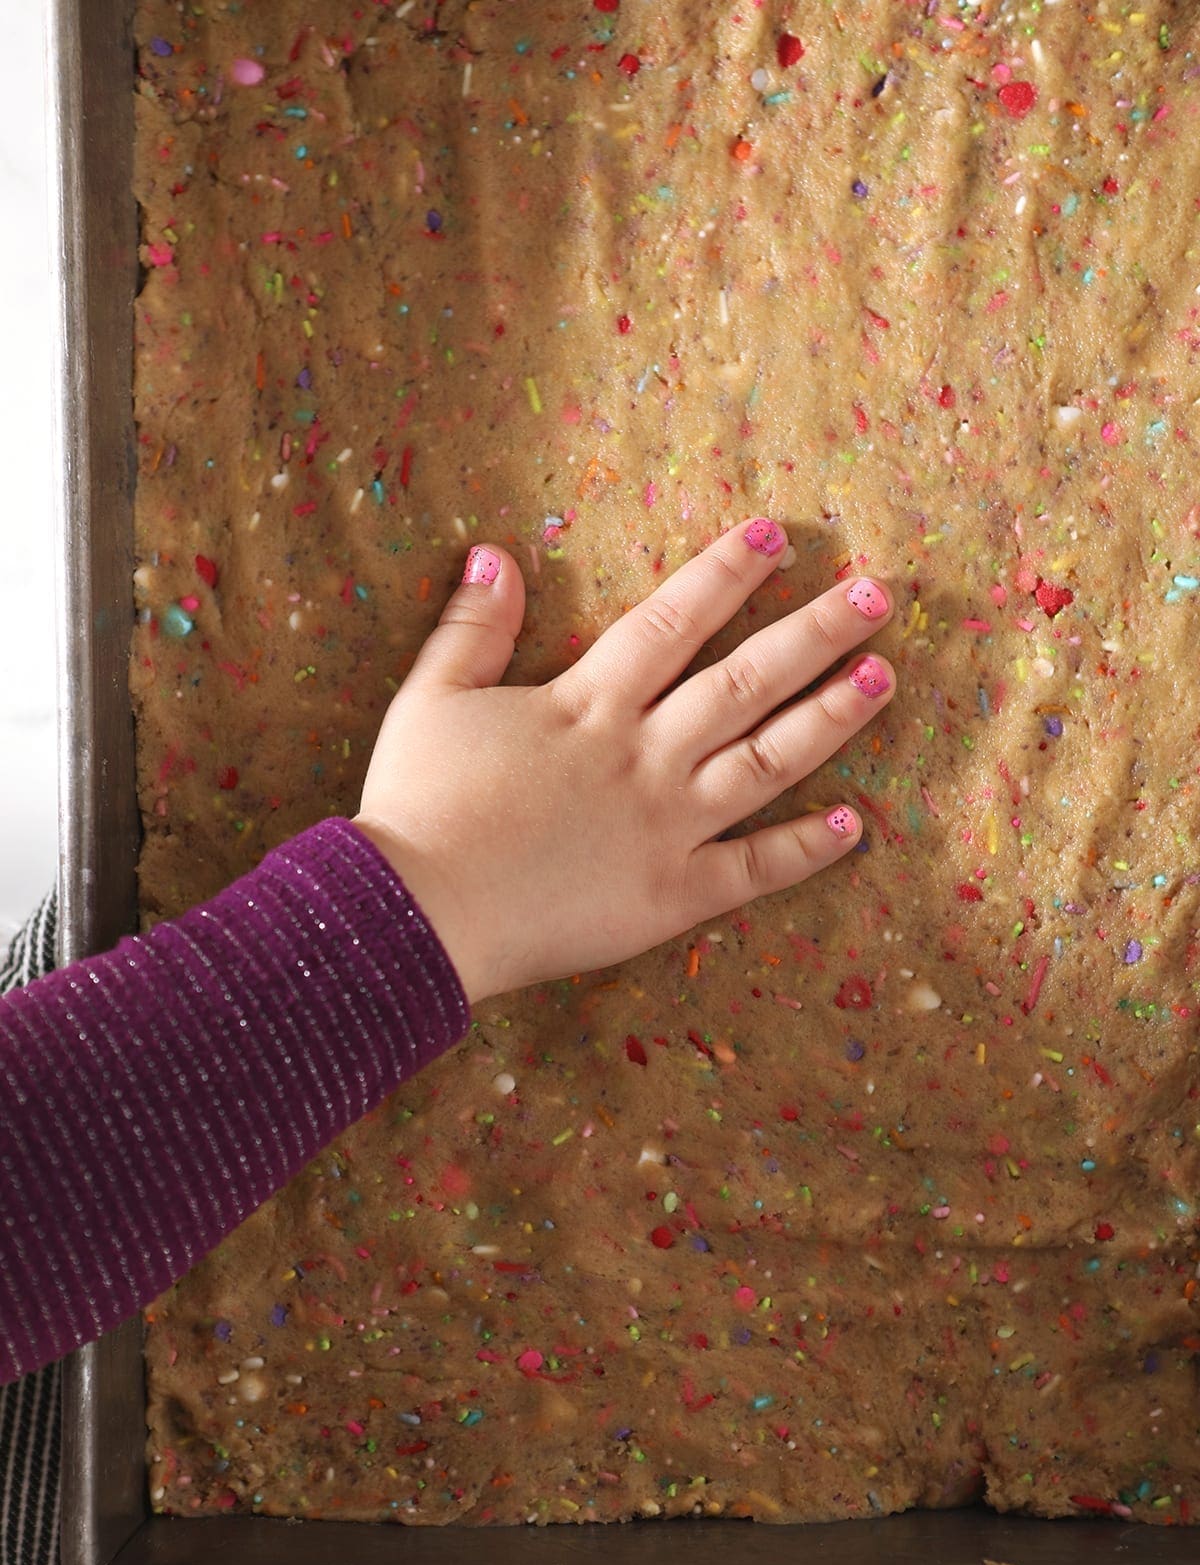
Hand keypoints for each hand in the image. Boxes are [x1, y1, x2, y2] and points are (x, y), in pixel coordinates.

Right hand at [354, 518, 894, 1004]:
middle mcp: (643, 756)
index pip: (673, 622)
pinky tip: (852, 826)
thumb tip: (497, 551)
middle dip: (814, 631)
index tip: (777, 535)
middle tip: (877, 595)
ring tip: (884, 678)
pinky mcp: (671, 898)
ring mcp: (666, 828)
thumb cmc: (418, 807)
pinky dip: (804, 850)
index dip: (726, 574)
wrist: (417, 917)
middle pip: (745, 681)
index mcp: (588, 704)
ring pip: (766, 762)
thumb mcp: (431, 700)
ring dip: (830, 718)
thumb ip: (473, 628)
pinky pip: (752, 871)